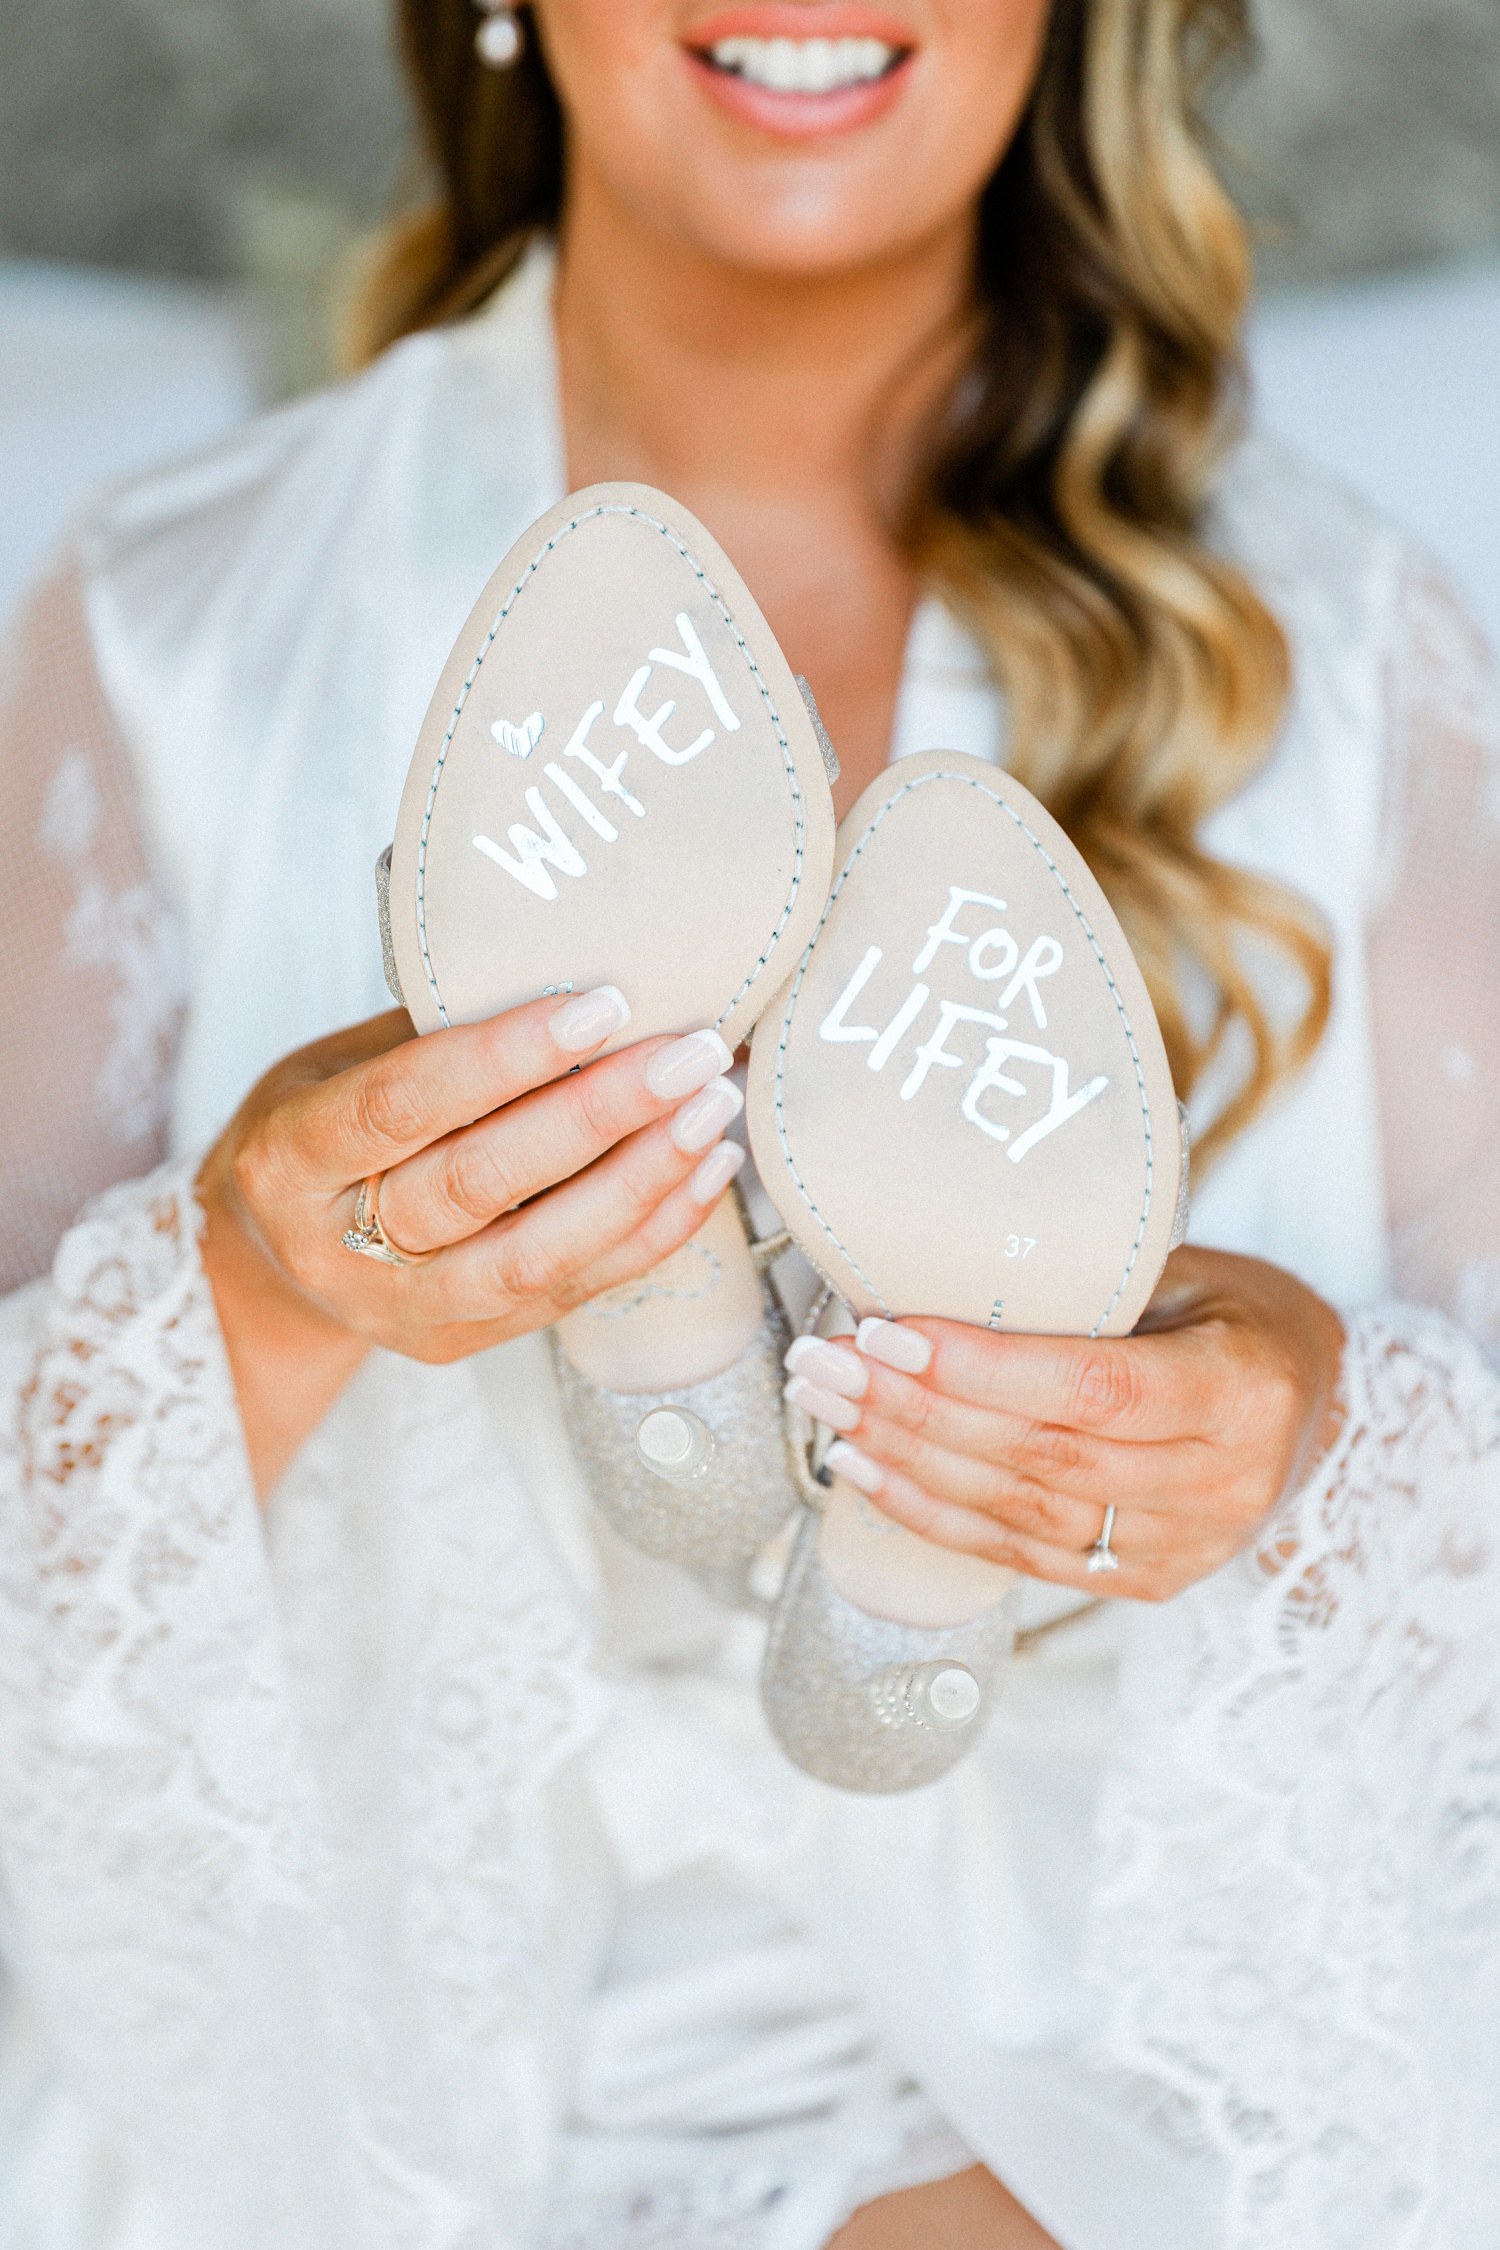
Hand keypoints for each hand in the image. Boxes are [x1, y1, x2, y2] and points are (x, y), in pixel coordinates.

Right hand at [199, 987, 745, 1490]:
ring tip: (710, 1110)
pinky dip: (649, 1232)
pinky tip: (705, 1172)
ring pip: (534, 1256)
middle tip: (689, 1054)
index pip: (401, 1104)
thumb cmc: (324, 1126)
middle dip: (597, 1115)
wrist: (272, 1262)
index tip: (602, 1004)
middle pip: (478, 1184)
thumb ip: (434, 1031)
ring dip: (640, 1181)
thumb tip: (583, 964)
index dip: (503, 1056)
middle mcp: (335, 1248)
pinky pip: (570, 1292)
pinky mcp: (461, 1343)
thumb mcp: (339, 1063)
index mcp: (289, 1158)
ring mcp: (401, 1309)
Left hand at [781, 1248, 1345, 1600]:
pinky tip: (862, 1470)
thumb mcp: (1189, 1271)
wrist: (1314, 1408)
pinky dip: (931, 1513)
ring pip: (1020, 1511)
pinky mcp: (1142, 1580)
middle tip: (822, 1362)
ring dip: (905, 1459)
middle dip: (914, 1409)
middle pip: (1041, 1455)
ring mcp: (1181, 1545)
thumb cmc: (1234, 1314)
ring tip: (823, 1406)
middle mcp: (1218, 1483)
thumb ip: (1089, 1280)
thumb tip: (933, 1249)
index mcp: (1241, 1390)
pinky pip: (1020, 1553)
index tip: (886, 1331)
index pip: (1094, 1387)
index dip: (981, 1369)